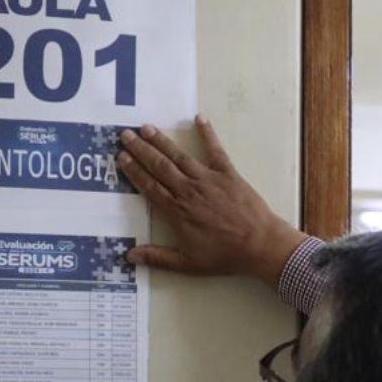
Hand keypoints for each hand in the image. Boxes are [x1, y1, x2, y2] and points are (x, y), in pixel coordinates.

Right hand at [116, 116, 306, 287]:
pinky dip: (207, 133)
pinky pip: (215, 150)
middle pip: (159, 167)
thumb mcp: (188, 263)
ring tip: (147, 127)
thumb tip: (130, 256)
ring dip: (162, 141)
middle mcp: (188, 191)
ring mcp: (208, 180)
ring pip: (179, 157)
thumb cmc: (225, 255)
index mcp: (177, 211)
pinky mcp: (228, 174)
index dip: (134, 171)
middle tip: (126, 135)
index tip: (121, 158)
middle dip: (141, 150)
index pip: (149, 187)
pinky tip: (199, 118)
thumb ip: (158, 258)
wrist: (259, 245)